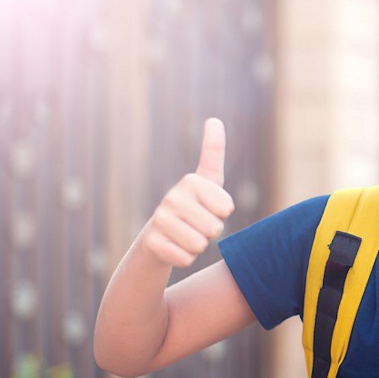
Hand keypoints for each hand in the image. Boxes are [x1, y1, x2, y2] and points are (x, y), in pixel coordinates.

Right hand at [143, 118, 234, 267]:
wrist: (158, 240)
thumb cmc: (192, 209)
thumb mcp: (208, 182)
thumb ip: (213, 153)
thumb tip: (214, 119)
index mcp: (192, 181)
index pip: (226, 207)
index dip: (223, 213)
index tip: (209, 206)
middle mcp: (172, 196)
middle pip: (215, 228)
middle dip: (210, 232)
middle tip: (196, 225)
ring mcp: (160, 219)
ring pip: (201, 245)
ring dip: (198, 246)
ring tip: (185, 235)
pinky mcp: (152, 242)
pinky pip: (186, 258)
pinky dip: (185, 258)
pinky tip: (174, 248)